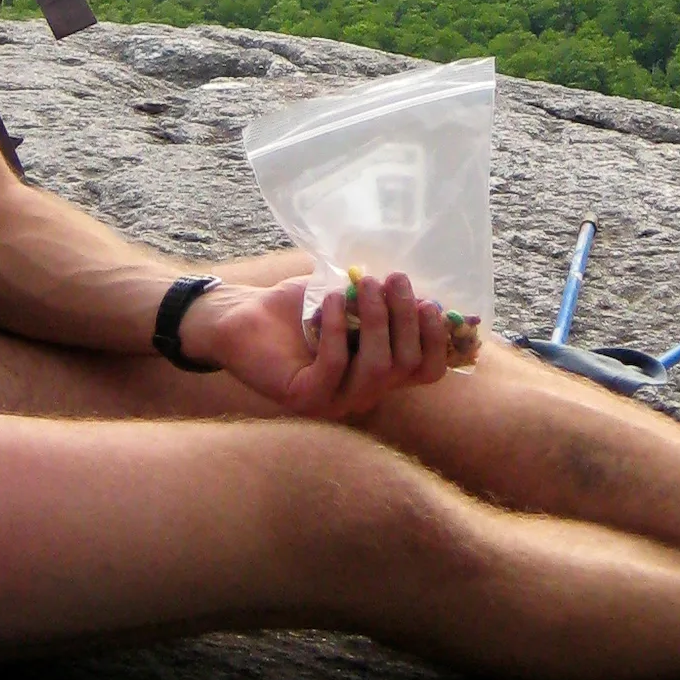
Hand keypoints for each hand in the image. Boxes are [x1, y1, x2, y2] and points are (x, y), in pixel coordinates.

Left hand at [188, 272, 466, 419]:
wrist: (241, 316)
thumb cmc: (298, 307)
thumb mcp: (348, 297)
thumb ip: (384, 299)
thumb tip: (428, 289)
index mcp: (379, 372)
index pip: (426, 371)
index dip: (437, 340)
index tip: (431, 302)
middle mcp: (362, 394)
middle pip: (406, 367)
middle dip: (405, 318)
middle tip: (393, 278)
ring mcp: (334, 402)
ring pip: (378, 369)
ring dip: (375, 320)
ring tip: (363, 284)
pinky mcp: (304, 399)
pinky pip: (334, 366)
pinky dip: (335, 328)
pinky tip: (327, 300)